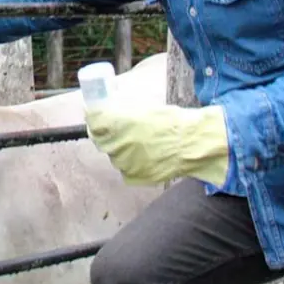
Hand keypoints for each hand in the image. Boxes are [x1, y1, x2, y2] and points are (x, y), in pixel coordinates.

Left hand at [85, 103, 230, 185]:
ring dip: (121, 149)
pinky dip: (132, 164)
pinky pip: (126, 170)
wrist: (191, 144)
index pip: (92, 119)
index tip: (96, 114)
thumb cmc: (171, 120)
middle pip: (100, 139)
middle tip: (118, 129)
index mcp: (115, 122)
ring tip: (141, 144)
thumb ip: (122, 108)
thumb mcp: (144, 106)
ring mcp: (123, 164)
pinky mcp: (133, 177)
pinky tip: (146, 157)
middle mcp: (115, 144)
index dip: (94, 116)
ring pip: (114, 156)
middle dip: (106, 134)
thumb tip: (106, 105)